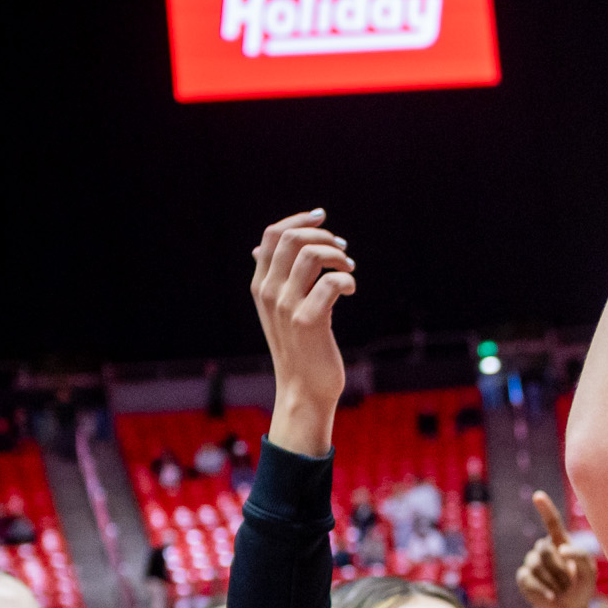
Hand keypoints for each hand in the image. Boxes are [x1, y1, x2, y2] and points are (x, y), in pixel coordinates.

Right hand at [248, 210, 355, 458]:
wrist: (302, 390)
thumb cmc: (297, 349)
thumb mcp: (277, 311)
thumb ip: (272, 280)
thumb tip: (257, 249)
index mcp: (260, 286)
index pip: (272, 235)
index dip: (298, 219)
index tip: (322, 216)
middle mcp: (269, 292)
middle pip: (291, 238)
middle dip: (323, 235)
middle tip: (343, 250)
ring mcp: (286, 306)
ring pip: (312, 254)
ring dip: (338, 255)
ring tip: (348, 269)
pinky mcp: (308, 321)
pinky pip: (332, 282)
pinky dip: (347, 279)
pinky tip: (350, 290)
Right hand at [515, 492, 595, 607]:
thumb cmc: (581, 588)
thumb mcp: (589, 573)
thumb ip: (582, 557)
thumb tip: (561, 549)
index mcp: (561, 543)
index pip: (552, 522)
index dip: (545, 509)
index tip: (538, 495)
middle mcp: (544, 549)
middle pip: (544, 549)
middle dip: (557, 568)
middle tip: (568, 582)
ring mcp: (532, 562)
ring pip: (535, 565)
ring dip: (552, 581)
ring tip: (560, 589)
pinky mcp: (524, 578)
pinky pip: (528, 580)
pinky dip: (542, 592)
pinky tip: (550, 597)